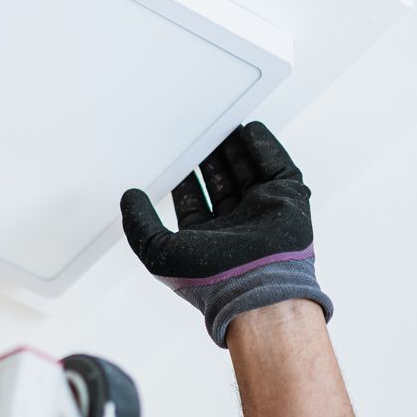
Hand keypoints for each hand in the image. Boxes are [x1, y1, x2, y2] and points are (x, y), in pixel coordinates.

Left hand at [119, 121, 331, 346]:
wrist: (258, 289)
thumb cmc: (210, 280)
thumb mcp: (158, 251)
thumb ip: (139, 225)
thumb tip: (128, 197)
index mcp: (208, 242)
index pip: (193, 204)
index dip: (184, 182)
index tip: (174, 159)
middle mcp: (237, 228)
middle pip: (221, 185)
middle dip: (210, 161)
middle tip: (200, 135)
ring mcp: (264, 214)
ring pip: (248, 174)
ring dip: (236, 151)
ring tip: (224, 127)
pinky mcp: (288, 202)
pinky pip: (277, 168)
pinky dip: (265, 149)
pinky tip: (250, 131)